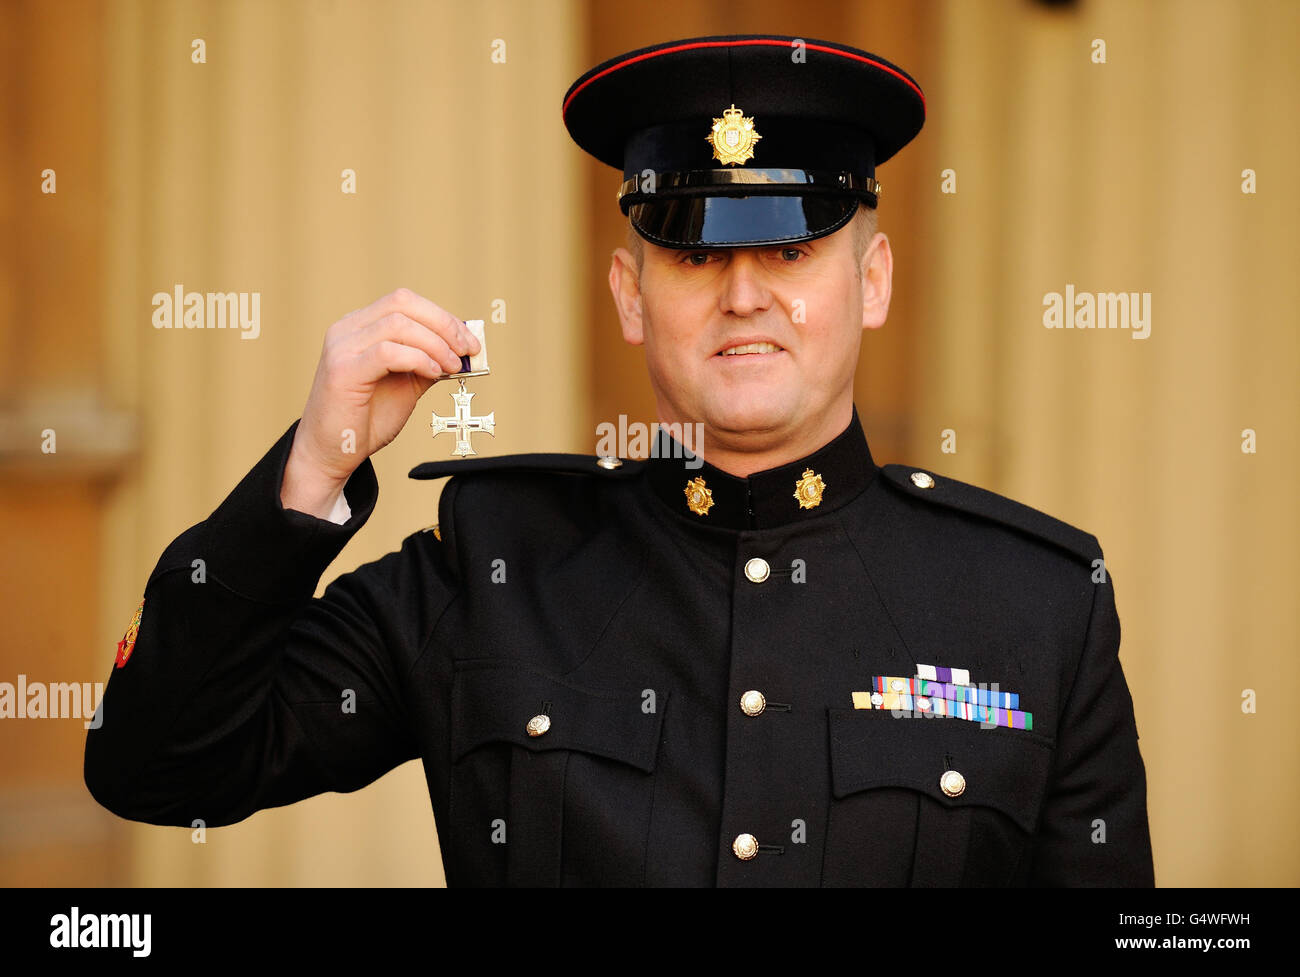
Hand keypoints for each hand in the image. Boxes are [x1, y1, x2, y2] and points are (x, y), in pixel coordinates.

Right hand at [280, 288, 479, 517]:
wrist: (332, 453)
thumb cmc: (366, 419)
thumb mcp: (407, 384)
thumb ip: (429, 362)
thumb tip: (462, 349)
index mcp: (360, 326)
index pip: (405, 302)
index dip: (442, 316)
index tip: (469, 340)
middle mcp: (347, 329)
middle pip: (403, 303)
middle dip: (443, 324)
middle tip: (467, 350)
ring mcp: (341, 347)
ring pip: (398, 324)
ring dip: (435, 344)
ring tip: (452, 367)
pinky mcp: (342, 371)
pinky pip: (387, 351)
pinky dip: (418, 359)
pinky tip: (433, 374)